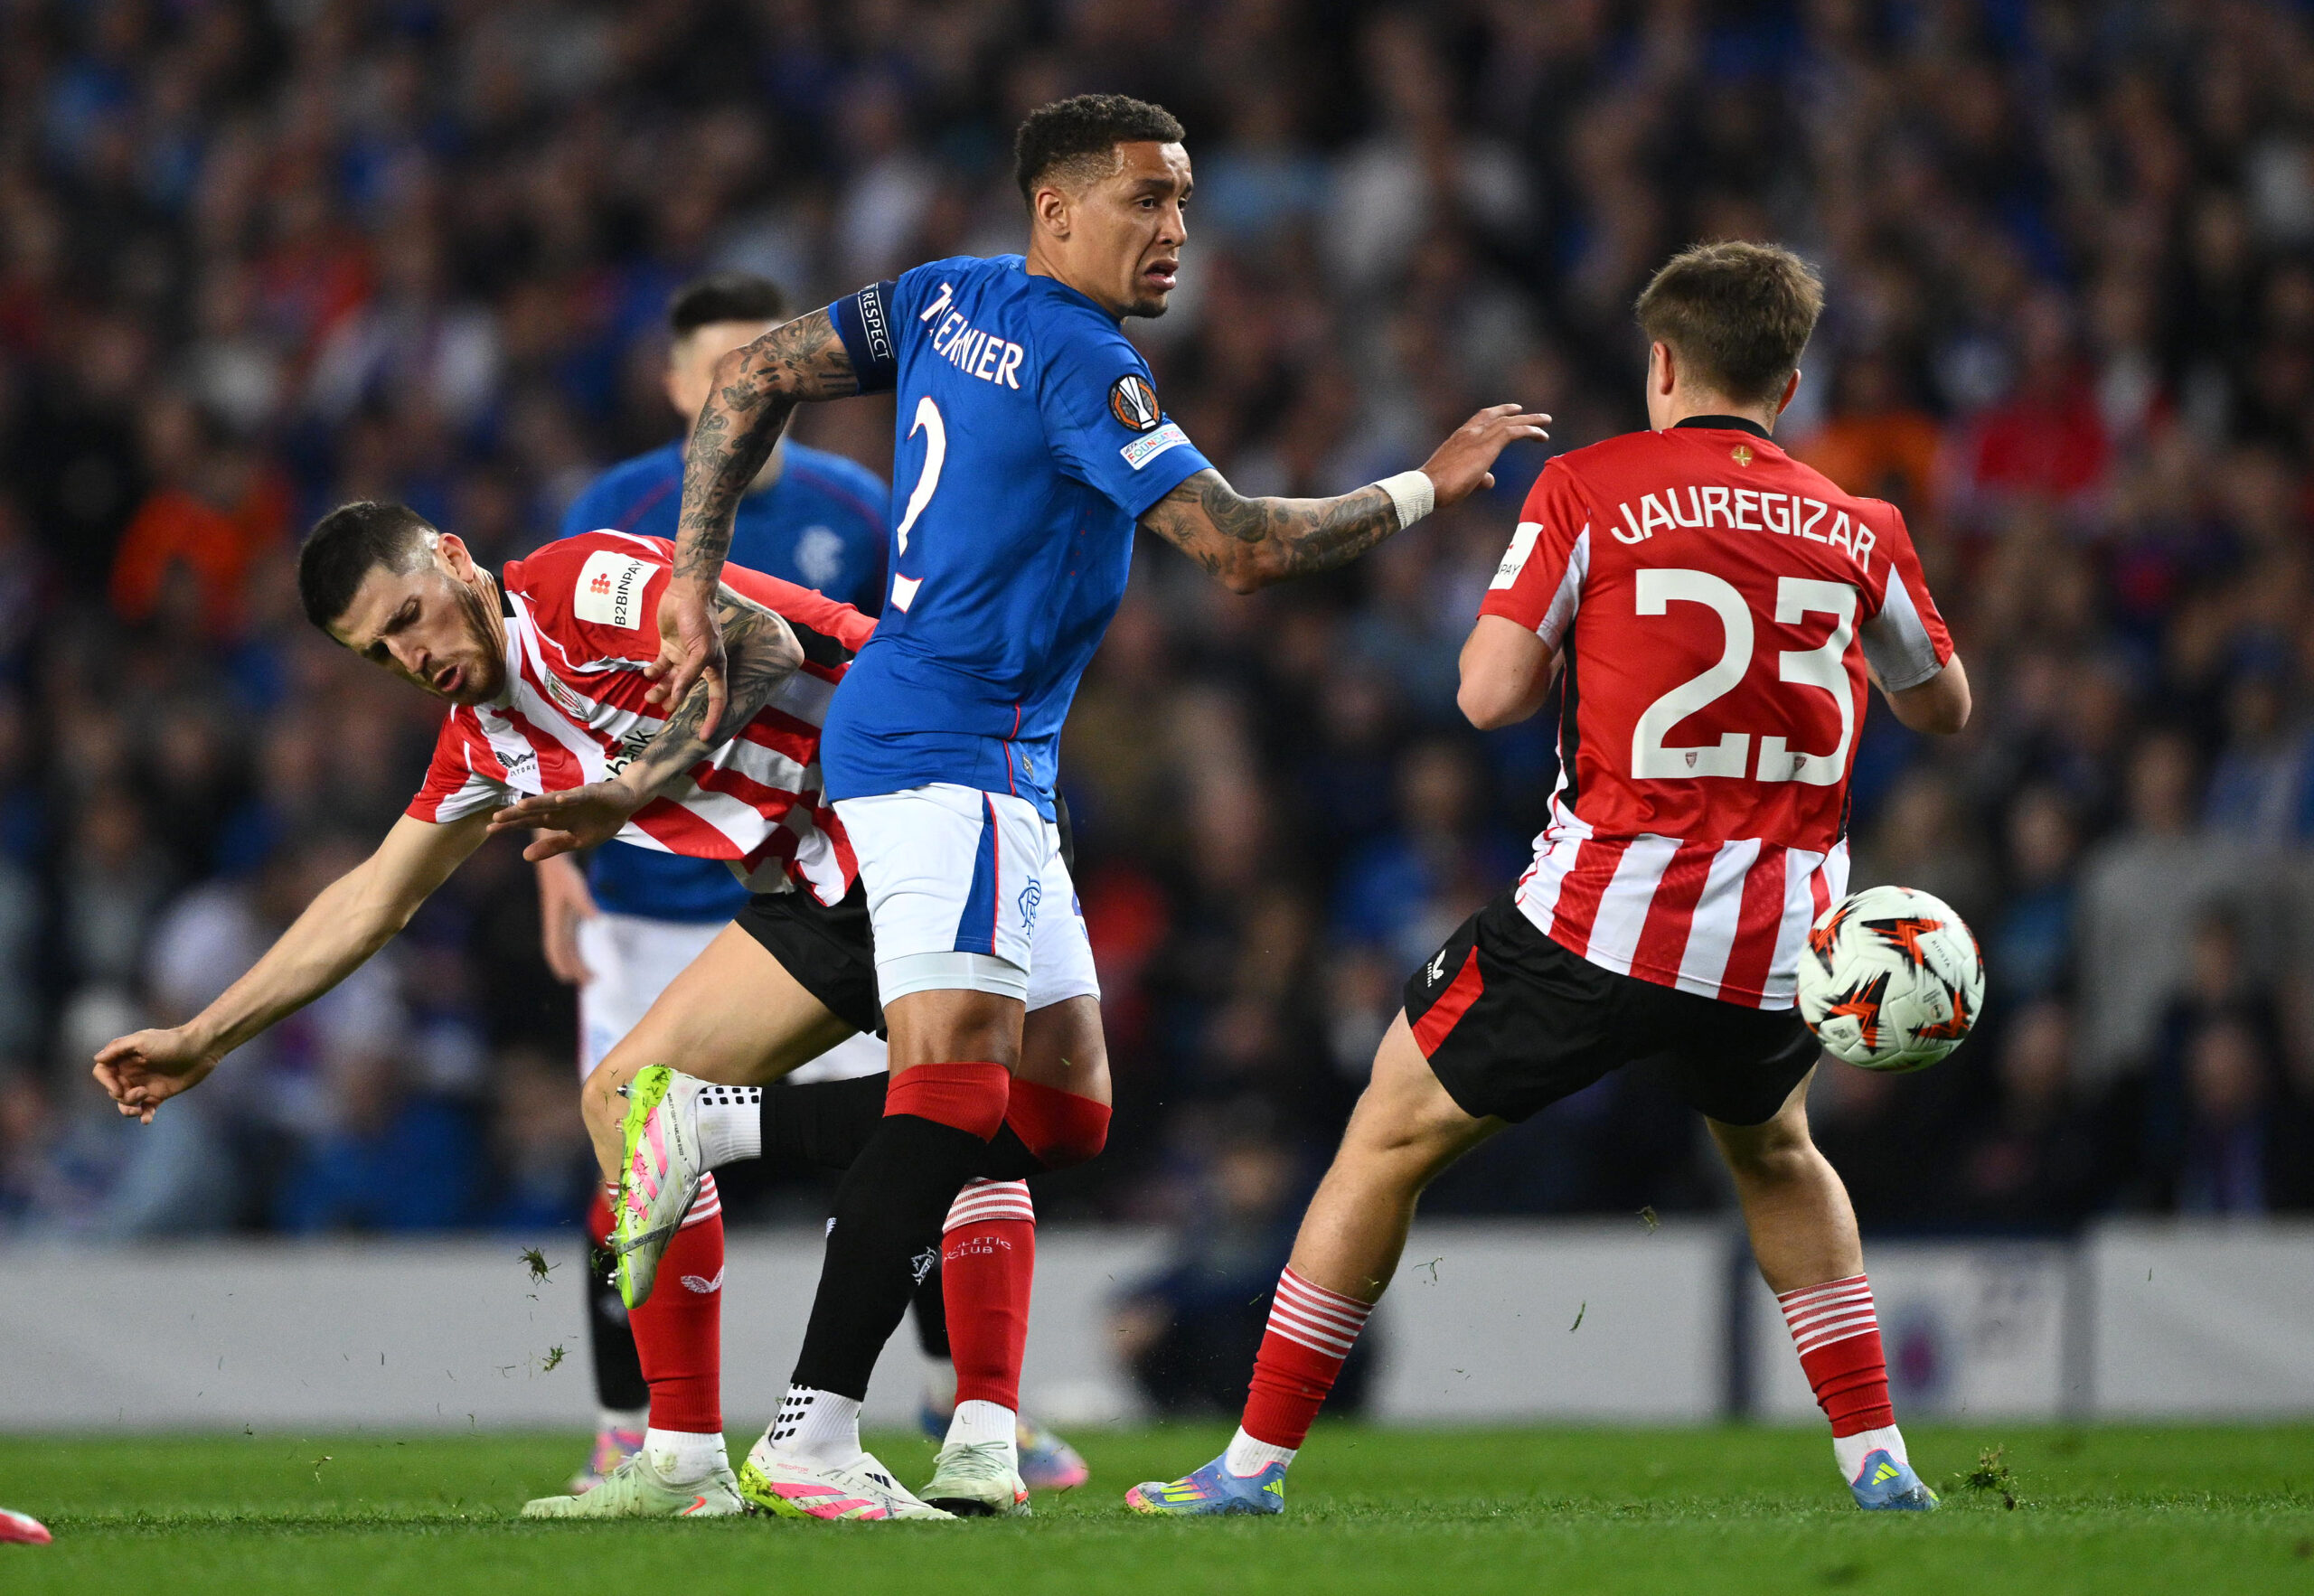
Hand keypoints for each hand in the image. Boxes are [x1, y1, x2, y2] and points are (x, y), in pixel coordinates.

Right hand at [93, 1029, 219, 1123]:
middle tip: (141, 1092)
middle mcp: (132, 1071)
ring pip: (126, 1103)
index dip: (106, 1082)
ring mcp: (145, 1083)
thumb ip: (118, 1048)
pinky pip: (146, 1109)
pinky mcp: (159, 1094)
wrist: (201, 1048)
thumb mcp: (142, 1040)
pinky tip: (147, 1119)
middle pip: (113, 1090)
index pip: (103, 1072)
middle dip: (122, 1097)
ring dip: (128, 1110)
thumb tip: (97, 1059)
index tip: (118, 1088)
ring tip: (141, 1110)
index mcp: (125, 1058)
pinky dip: (144, 1115)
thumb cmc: (172, 1041)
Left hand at [488, 781, 648, 860]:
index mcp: (556, 819)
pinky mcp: (592, 792)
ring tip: (521, 806)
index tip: (489, 829)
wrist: (626, 802)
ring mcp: (574, 799)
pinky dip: (570, 798)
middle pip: (535, 811)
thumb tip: (524, 856)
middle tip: (495, 818)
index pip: (528, 822)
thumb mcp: (577, 841)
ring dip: (538, 803)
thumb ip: (552, 847)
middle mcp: (560, 807)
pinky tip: (560, 800)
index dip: (510, 825)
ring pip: (552, 801)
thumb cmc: (601, 821)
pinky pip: (579, 796)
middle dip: (516, 815)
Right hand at [535, 852, 598, 983]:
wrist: (555, 864)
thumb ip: (586, 905)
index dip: (562, 964)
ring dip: (577, 966)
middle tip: (592, 982)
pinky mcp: (567, 922)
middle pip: (563, 955)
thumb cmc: (565, 876)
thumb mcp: (577, 889)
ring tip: (592, 978)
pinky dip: (577, 956)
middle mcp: (555, 927)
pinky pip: (571, 945)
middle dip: (574, 970)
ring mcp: (561, 925)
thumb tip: (598, 920)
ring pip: (567, 952)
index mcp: (555, 923)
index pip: (557, 949)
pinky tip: (585, 964)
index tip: (571, 979)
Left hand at [647, 580, 726, 734]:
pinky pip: (660, 667)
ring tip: (649, 697)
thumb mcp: (700, 650)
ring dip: (661, 690)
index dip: (712, 718)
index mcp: (714, 667)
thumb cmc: (700, 620)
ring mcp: (683, 657)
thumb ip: (688, 676)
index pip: (716, 698)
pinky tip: (647, 674)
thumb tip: (677, 698)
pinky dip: (653, 673)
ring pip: (671, 681)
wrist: (686, 593)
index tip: (703, 736)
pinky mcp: (669, 648)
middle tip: (662, 711)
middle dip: (676, 703)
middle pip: (689, 692)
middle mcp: (700, 665)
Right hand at [1417, 403, 1552, 506]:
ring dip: (1530, 421)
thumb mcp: (1459, 479)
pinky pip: (1513, 432)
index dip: (1499, 412)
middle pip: (1498, 416)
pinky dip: (1529, 432)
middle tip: (1537, 416)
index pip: (1482, 418)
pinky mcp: (1487, 445)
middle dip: (1519, 415)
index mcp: (1460, 437)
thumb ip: (1478, 477)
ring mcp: (1478, 437)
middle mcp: (1469, 432)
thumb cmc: (1438, 487)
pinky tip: (1541, 436)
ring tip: (1546, 422)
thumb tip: (1491, 480)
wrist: (1428, 487)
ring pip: (1509, 422)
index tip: (1514, 411)